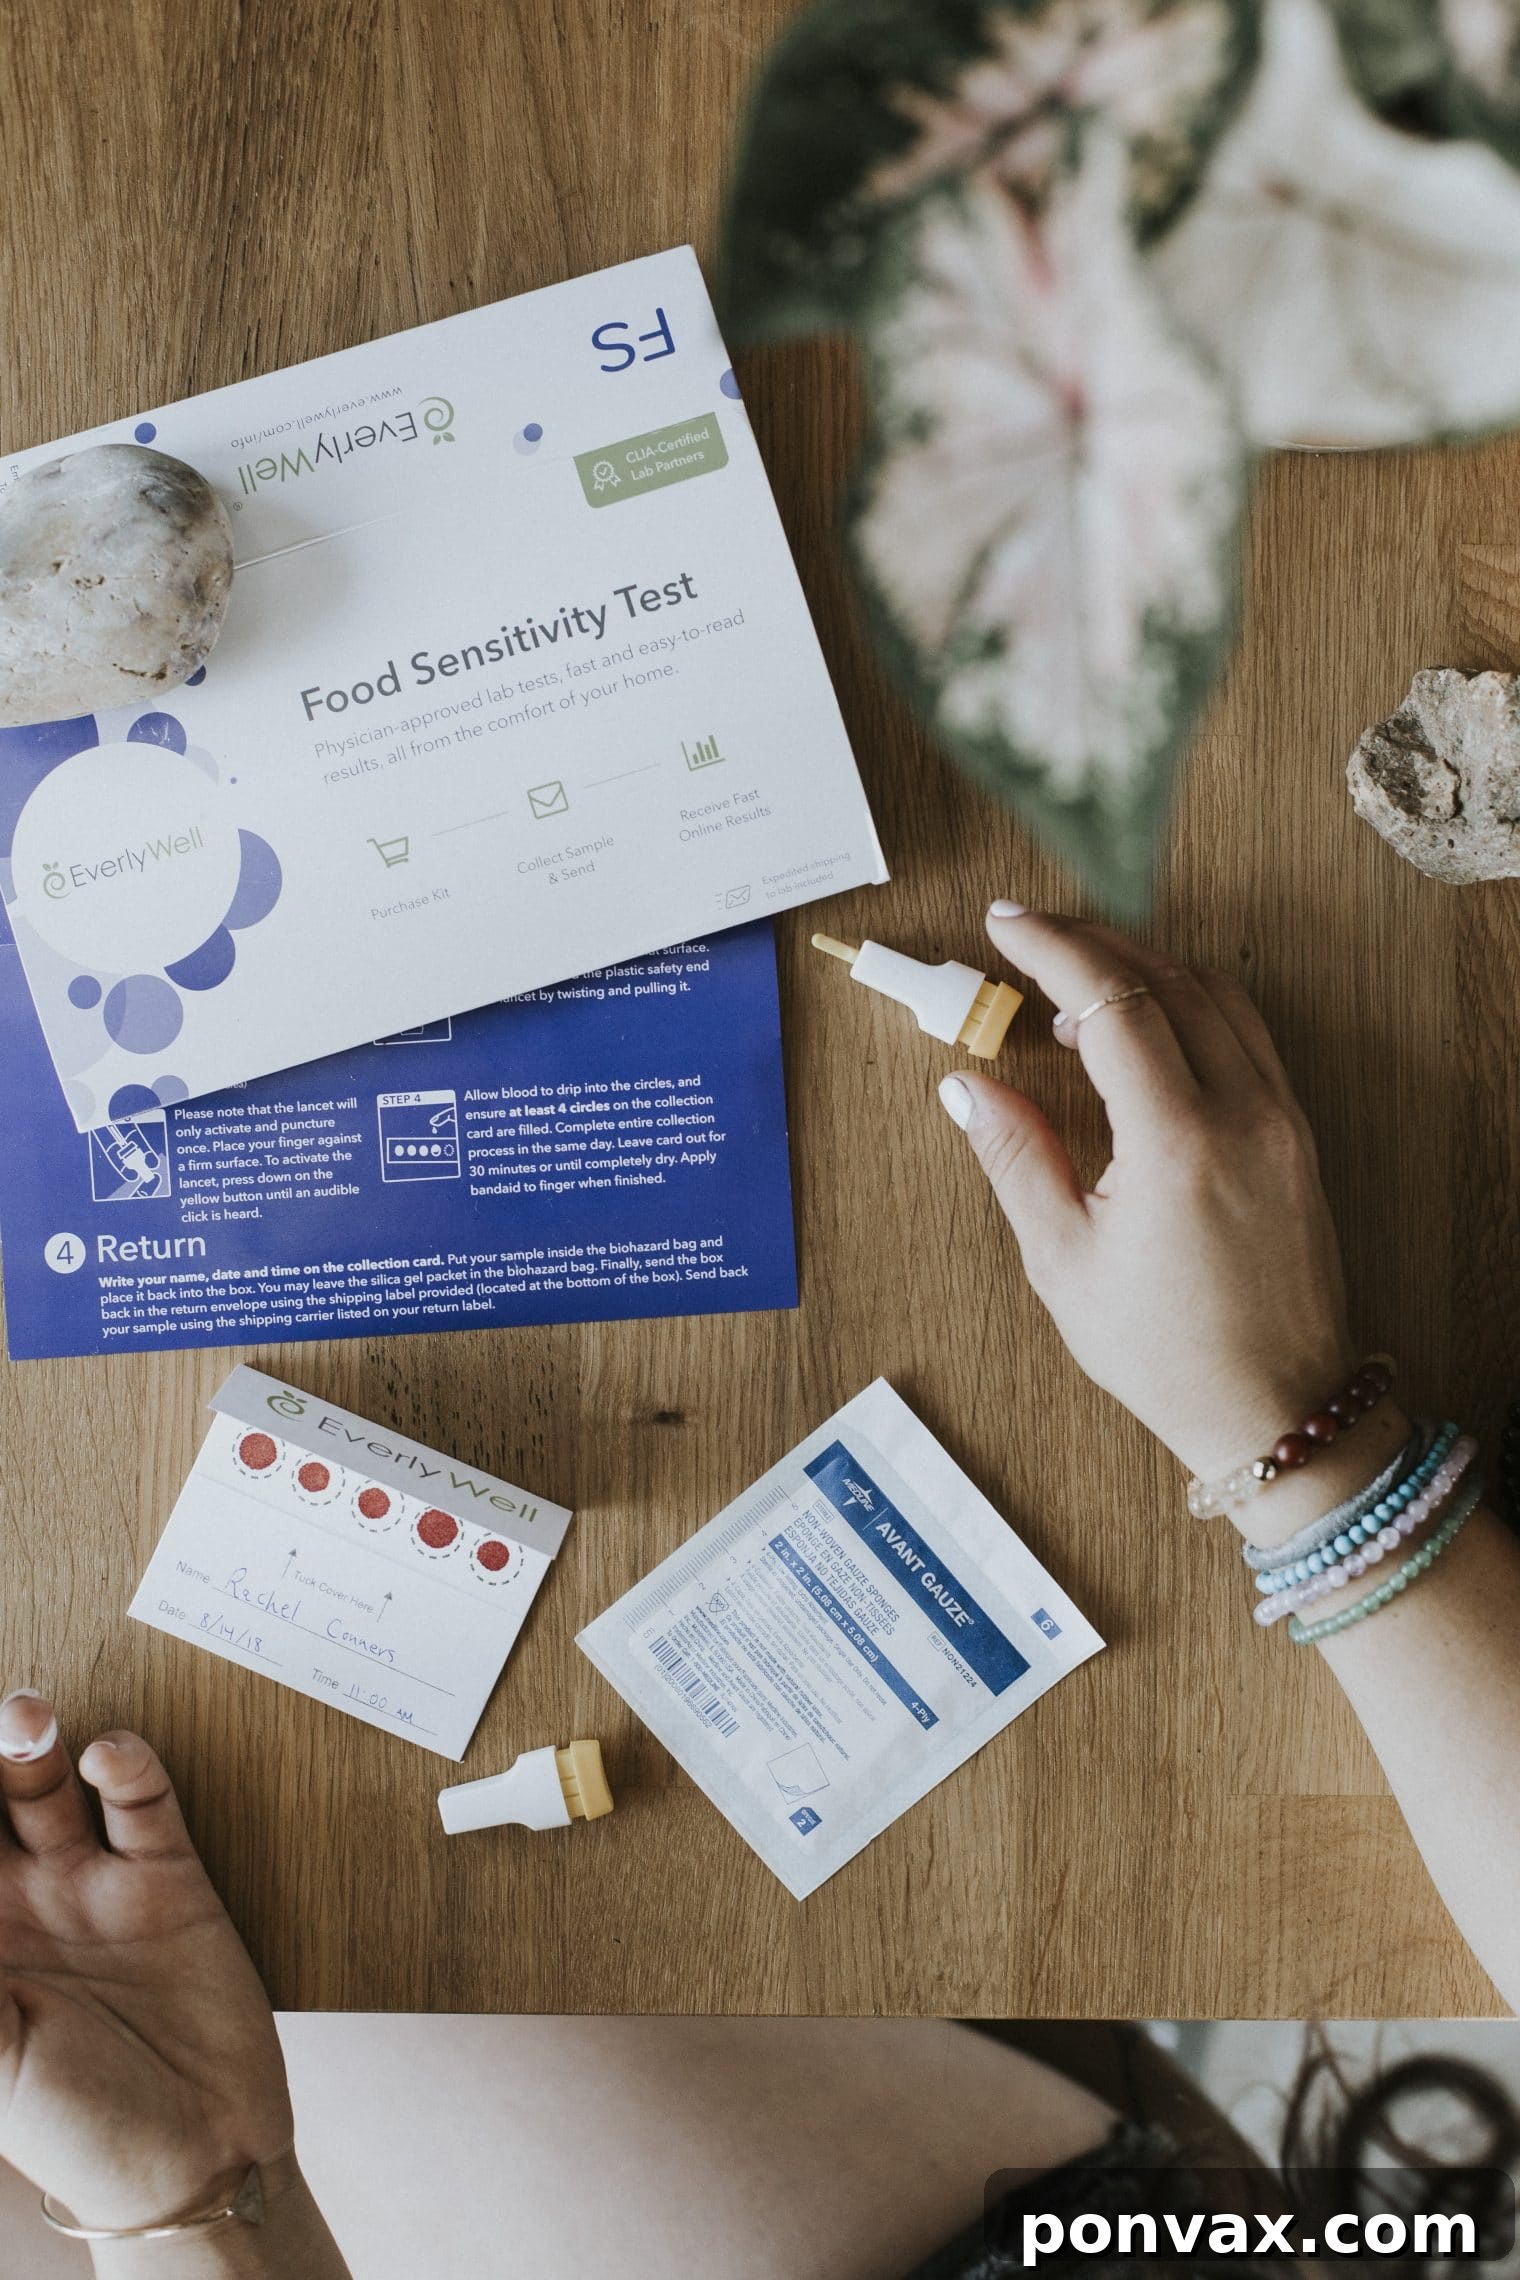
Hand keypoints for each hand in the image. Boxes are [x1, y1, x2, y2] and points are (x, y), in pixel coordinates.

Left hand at [0, 1688, 292, 2232]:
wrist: (200, 2161)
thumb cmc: (76, 2132)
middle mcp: (18, 1906)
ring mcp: (91, 1886)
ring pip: (45, 1788)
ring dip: (32, 1745)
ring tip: (28, 1717)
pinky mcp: (168, 1877)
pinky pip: (140, 1801)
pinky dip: (127, 1764)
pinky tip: (108, 1754)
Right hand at [939, 907, 1398, 1527]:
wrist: (1276, 1406)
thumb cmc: (1167, 1351)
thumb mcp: (1064, 1261)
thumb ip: (1015, 1155)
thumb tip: (967, 1083)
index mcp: (1178, 1143)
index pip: (1112, 1003)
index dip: (1052, 948)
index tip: (1004, 923)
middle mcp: (1244, 1114)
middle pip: (1167, 979)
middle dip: (1092, 942)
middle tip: (1028, 933)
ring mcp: (1282, 1119)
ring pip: (1217, 995)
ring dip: (1145, 966)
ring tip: (1076, 980)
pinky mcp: (1297, 1134)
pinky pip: (1246, 1032)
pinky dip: (1190, 1003)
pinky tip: (1142, 1026)